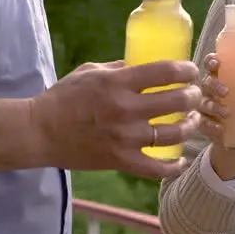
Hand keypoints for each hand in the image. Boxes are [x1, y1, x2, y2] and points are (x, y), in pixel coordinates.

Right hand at [31, 59, 199, 178]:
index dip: (186, 70)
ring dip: (190, 125)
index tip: (192, 71)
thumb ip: (119, 68)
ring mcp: (125, 137)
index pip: (165, 72)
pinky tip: (181, 159)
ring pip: (173, 134)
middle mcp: (126, 109)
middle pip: (177, 101)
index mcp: (118, 83)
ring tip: (193, 120)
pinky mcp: (120, 160)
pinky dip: (173, 166)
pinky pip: (155, 168)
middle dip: (193, 95)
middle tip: (194, 94)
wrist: (39, 132)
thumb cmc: (63, 98)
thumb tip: (142, 65)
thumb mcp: (90, 71)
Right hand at [193, 53, 234, 178]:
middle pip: (206, 83)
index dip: (211, 61)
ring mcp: (204, 107)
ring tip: (227, 113)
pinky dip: (210, 126)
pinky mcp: (203, 124)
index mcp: (219, 78)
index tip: (217, 63)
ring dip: (214, 107)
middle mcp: (208, 91)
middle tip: (227, 92)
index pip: (211, 65)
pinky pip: (203, 124)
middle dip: (215, 85)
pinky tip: (220, 129)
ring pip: (203, 103)